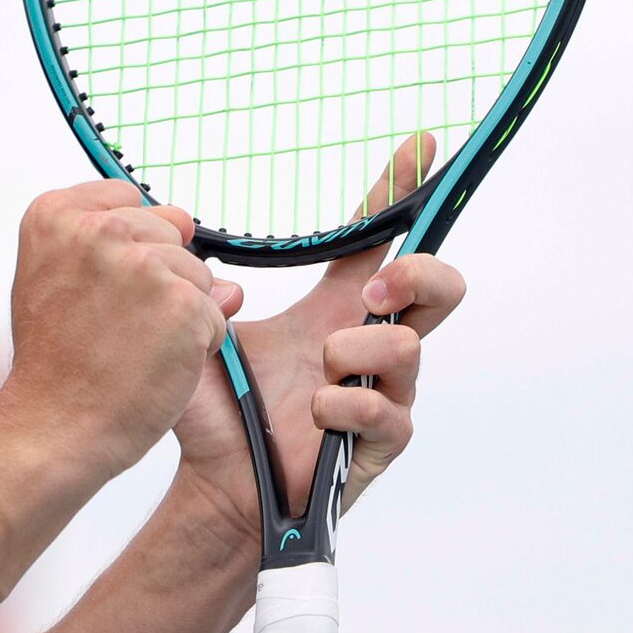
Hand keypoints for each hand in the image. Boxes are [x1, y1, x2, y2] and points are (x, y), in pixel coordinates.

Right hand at [0, 182, 243, 481]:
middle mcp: (99, 230)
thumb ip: (123, 253)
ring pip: (198, 274)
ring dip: (179, 312)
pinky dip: (197, 344)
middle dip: (158, 277)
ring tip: (131, 347)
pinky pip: (216, 314)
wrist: (54, 426)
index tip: (97, 288)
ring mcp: (144, 266)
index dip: (128, 248)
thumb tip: (221, 273)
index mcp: (56, 215)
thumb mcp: (58, 284)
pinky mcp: (183, 304)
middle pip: (170, 232)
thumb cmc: (55, 364)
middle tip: (113, 326)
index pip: (130, 201)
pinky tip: (155, 364)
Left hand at [166, 137, 468, 554]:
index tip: (418, 142)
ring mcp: (385, 393)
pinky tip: (314, 415)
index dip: (399, 191)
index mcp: (335, 313)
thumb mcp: (204, 335)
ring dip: (353, 352)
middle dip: (417, 274)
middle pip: (441, 287)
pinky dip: (344, 405)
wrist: (217, 489)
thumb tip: (191, 241)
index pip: (378, 242)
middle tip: (371, 289)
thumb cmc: (219, 415)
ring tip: (315, 374)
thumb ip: (203, 289)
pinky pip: (388, 407)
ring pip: (408, 345)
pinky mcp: (385, 440)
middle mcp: (369, 346)